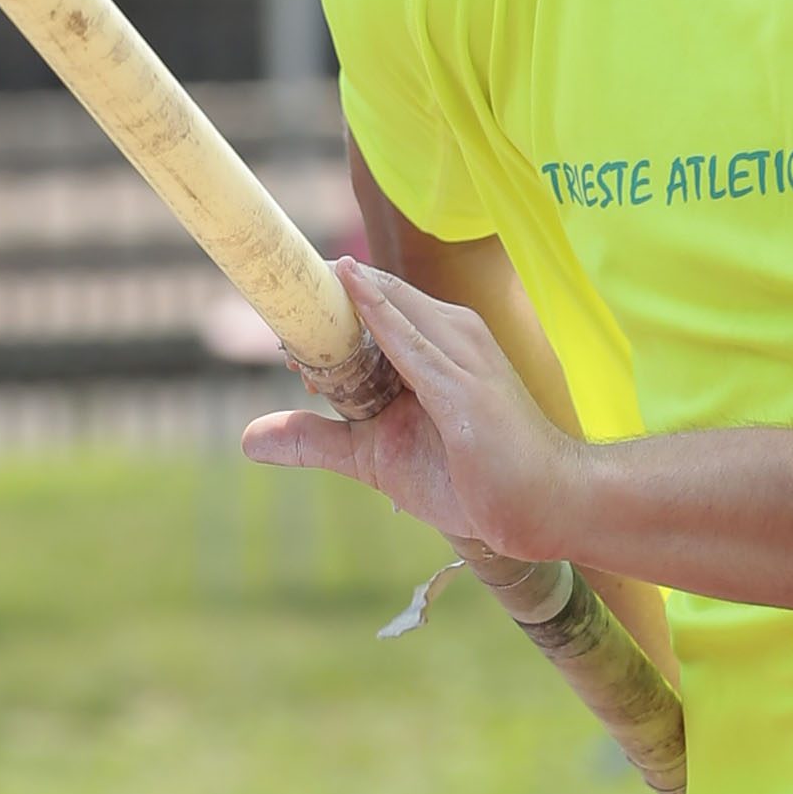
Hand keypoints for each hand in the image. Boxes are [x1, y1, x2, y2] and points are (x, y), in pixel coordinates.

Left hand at [242, 260, 583, 560]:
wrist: (545, 506)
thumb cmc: (473, 478)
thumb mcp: (376, 457)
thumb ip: (318, 439)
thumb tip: (248, 438)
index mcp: (436, 342)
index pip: (370, 305)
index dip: (324, 315)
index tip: (284, 342)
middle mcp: (452, 333)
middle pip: (374, 297)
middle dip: (322, 306)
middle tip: (277, 322)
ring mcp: (461, 355)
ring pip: (387, 310)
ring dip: (337, 309)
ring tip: (292, 313)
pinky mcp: (463, 387)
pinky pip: (410, 340)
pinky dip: (375, 314)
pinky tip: (346, 287)